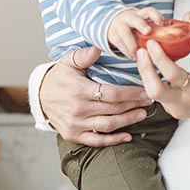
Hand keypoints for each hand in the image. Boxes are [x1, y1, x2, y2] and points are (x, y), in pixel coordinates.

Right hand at [39, 46, 153, 146]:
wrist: (40, 96)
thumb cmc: (58, 77)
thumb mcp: (68, 61)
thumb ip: (83, 55)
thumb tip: (98, 49)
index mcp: (79, 90)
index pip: (111, 94)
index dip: (131, 93)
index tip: (145, 91)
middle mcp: (78, 110)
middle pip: (113, 109)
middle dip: (134, 105)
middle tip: (149, 101)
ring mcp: (76, 124)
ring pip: (107, 125)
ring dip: (128, 121)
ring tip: (142, 114)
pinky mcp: (74, 135)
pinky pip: (96, 140)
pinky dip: (113, 140)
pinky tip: (127, 136)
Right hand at [106, 7, 163, 58]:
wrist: (115, 24)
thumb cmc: (137, 27)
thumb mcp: (146, 24)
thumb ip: (159, 31)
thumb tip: (176, 44)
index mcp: (142, 15)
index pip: (149, 11)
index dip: (155, 15)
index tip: (160, 22)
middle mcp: (131, 18)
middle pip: (135, 19)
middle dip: (141, 25)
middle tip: (147, 32)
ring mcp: (120, 25)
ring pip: (124, 32)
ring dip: (132, 44)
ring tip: (138, 53)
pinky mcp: (113, 34)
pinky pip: (119, 43)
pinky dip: (127, 51)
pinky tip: (133, 57)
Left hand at [135, 11, 189, 120]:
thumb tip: (185, 22)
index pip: (173, 74)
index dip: (159, 57)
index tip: (152, 42)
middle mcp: (185, 102)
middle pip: (155, 90)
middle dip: (145, 69)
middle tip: (142, 51)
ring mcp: (177, 109)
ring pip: (152, 92)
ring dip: (146, 73)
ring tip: (144, 55)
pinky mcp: (172, 110)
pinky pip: (158, 94)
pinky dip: (152, 79)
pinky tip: (152, 66)